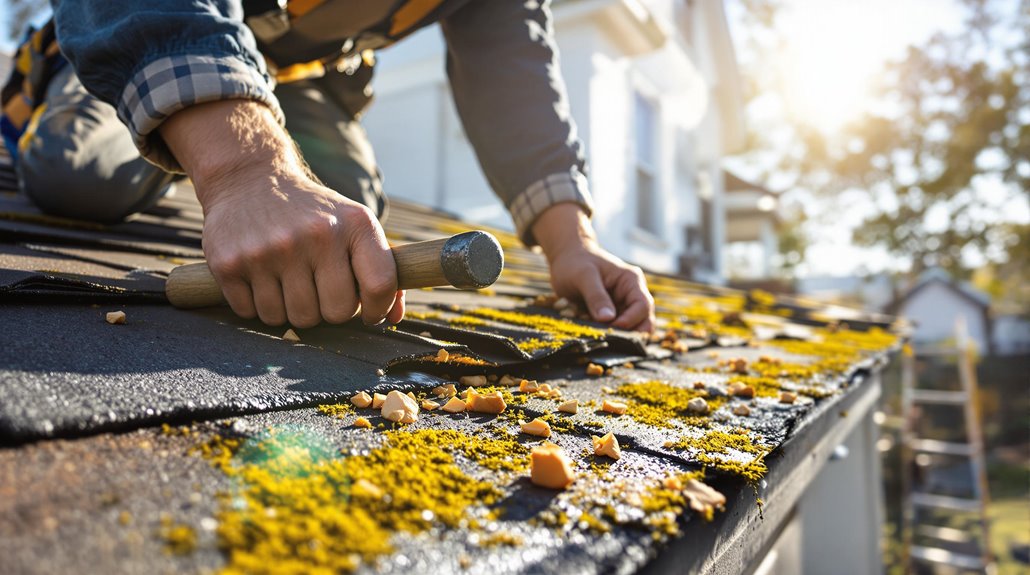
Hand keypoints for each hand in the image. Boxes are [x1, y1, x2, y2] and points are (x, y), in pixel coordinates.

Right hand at [160, 100, 403, 327]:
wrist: (248, 179)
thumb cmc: (312, 213)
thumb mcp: (353, 225)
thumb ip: (381, 269)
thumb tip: (393, 318)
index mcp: (354, 224)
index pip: (379, 285)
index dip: (377, 309)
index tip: (368, 312)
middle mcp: (314, 235)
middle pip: (335, 313)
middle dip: (329, 310)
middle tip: (318, 289)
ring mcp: (270, 250)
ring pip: (293, 319)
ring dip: (291, 309)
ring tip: (288, 279)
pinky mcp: (230, 263)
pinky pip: (254, 314)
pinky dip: (258, 305)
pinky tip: (261, 277)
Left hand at [532, 204, 654, 331]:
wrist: (566, 259)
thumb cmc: (576, 262)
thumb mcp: (583, 276)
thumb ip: (596, 296)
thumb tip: (608, 319)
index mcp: (631, 281)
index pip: (643, 306)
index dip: (631, 320)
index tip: (611, 327)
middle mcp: (632, 295)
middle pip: (643, 322)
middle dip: (628, 333)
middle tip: (607, 337)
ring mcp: (622, 307)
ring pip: (629, 330)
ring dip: (614, 334)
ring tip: (594, 331)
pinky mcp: (611, 316)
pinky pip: (613, 330)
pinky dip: (603, 333)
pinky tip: (588, 329)